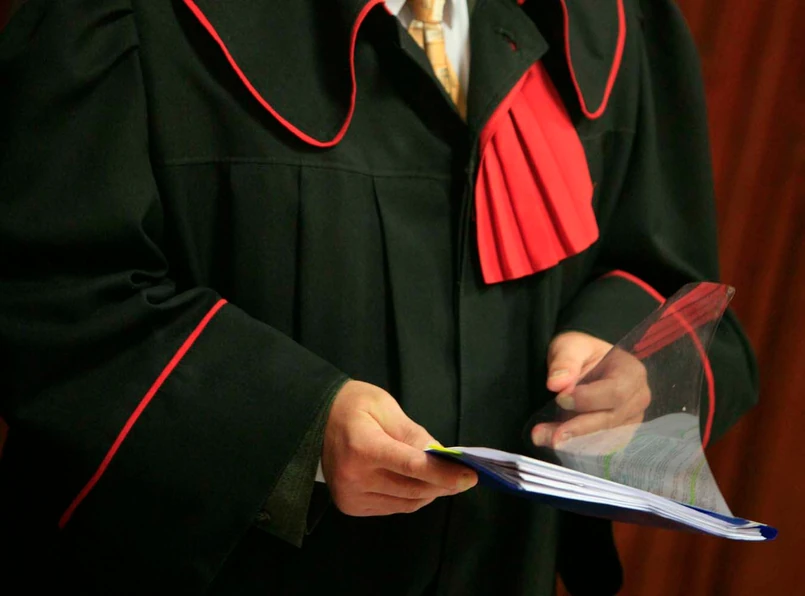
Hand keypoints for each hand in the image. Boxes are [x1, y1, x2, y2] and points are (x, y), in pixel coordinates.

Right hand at [322, 380, 477, 516]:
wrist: (314, 420)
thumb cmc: (352, 405)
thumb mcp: (384, 406)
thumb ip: (413, 433)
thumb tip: (441, 456)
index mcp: (363, 447)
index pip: (413, 467)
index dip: (444, 474)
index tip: (470, 476)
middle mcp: (354, 476)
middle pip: (413, 488)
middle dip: (443, 484)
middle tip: (464, 476)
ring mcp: (351, 495)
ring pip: (406, 502)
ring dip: (430, 492)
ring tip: (443, 478)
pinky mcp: (351, 506)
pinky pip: (393, 507)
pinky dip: (411, 497)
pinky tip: (417, 483)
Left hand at [531, 332, 650, 447]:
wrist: (583, 364)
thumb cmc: (580, 352)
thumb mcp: (569, 346)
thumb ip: (564, 362)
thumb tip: (556, 384)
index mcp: (632, 372)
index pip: (616, 392)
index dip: (588, 399)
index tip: (560, 398)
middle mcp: (637, 399)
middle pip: (611, 419)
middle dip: (578, 427)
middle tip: (548, 433)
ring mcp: (630, 419)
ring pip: (604, 437)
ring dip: (572, 441)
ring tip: (542, 436)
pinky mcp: (619, 434)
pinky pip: (599, 446)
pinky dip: (575, 446)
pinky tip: (551, 440)